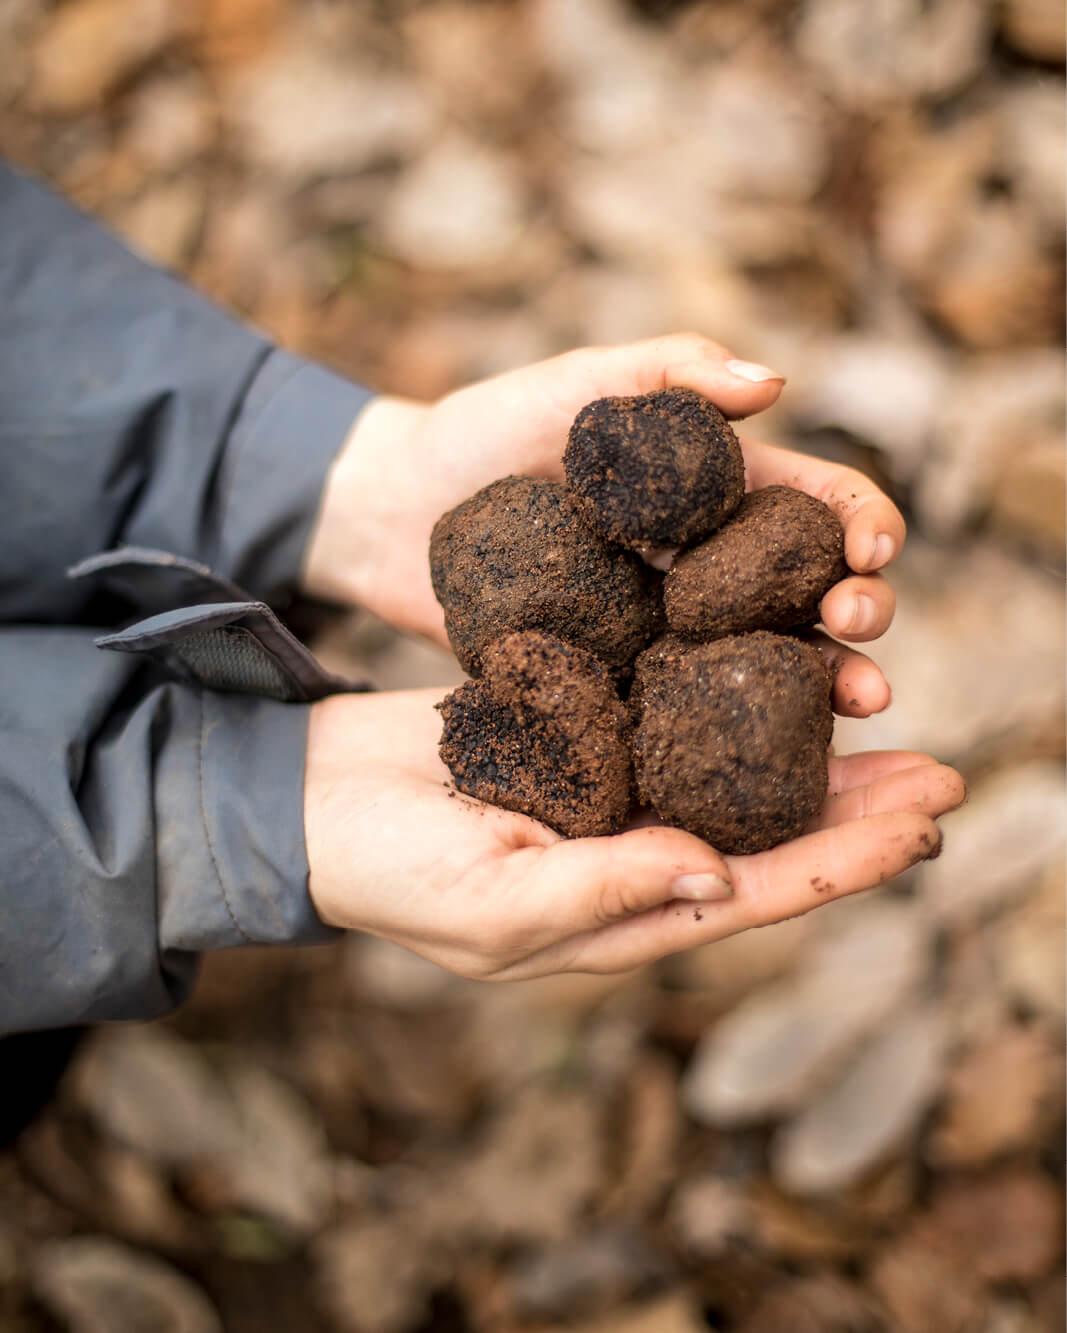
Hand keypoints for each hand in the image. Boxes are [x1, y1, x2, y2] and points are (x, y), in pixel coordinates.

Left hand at [301, 334, 905, 715]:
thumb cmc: (481, 435)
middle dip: (859, 607)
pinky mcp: (622, 680)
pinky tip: (758, 750)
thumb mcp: (571, 388)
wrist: (392, 516)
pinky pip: (686, 710)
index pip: (814, 503)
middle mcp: (705, 565)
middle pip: (810, 590)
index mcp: (714, 490)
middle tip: (858, 625)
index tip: (870, 549)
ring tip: (857, 698)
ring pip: (768, 661)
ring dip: (827, 680)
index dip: (858, 522)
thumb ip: (663, 374)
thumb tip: (773, 381)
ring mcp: (667, 630)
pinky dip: (733, 731)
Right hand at [305, 690, 963, 979]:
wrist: (307, 797)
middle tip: (940, 768)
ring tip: (874, 711)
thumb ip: (600, 893)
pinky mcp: (577, 742)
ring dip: (801, 752)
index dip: (845, 863)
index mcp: (615, 917)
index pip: (755, 894)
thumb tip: (721, 876)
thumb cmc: (383, 868)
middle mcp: (626, 862)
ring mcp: (603, 800)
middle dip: (854, 810)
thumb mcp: (487, 900)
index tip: (925, 825)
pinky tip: (767, 666)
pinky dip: (724, 701)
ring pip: (727, 777)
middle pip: (764, 837)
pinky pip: (669, 724)